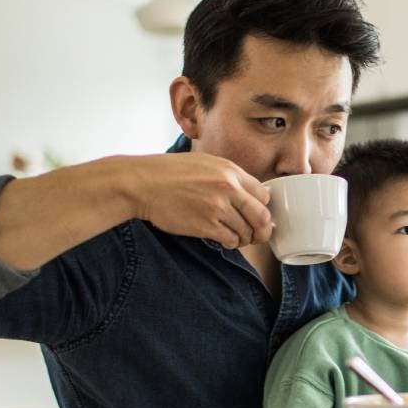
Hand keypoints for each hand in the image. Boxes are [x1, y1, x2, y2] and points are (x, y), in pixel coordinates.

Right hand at [124, 152, 271, 248]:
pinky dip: (231, 243)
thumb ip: (228, 176)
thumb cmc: (170, 172)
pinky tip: (225, 240)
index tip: (258, 215)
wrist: (143, 183)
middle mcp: (228, 189)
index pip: (264, 195)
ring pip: (246, 231)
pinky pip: (230, 240)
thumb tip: (247, 194)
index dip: (263, 208)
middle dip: (263, 230)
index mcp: (230, 171)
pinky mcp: (205, 226)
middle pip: (262, 217)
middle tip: (258, 235)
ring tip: (237, 238)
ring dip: (245, 239)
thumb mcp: (205, 163)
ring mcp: (217, 208)